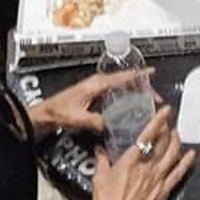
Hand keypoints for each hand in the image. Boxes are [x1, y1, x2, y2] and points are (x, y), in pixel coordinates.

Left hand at [28, 68, 156, 135]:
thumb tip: (110, 126)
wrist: (45, 114)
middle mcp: (98, 83)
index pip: (123, 77)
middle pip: (125, 81)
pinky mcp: (94, 96)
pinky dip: (126, 98)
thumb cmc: (58, 112)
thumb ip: (96, 122)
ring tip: (147, 101)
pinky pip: (115, 94)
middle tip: (154, 97)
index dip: (139, 75)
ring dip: (135, 93)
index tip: (152, 73)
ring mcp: (96, 89)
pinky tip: (130, 108)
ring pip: (121, 87)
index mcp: (97, 84)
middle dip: (142, 87)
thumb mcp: (78, 118)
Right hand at [83, 106, 195, 199]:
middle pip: (163, 143)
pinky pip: (178, 174)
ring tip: (177, 134)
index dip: (158, 120)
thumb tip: (100, 150)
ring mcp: (157, 180)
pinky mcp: (163, 193)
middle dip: (167, 129)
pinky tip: (190, 155)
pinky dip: (186, 163)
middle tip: (169, 121)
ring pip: (172, 155)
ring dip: (177, 142)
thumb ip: (101, 160)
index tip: (165, 110)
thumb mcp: (99, 178)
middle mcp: (146, 168)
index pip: (147, 135)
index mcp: (130, 162)